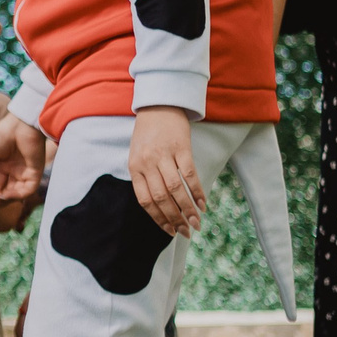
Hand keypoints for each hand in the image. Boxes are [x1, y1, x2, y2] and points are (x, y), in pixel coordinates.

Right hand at [0, 112, 46, 209]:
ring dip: (6, 200)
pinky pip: (27, 189)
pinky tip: (5, 194)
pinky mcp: (36, 172)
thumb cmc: (5, 132)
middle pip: (7, 192)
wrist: (19, 123)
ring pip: (17, 194)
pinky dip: (17, 195)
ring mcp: (26, 172)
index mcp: (5, 166)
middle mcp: (16, 171)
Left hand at [128, 105, 205, 236]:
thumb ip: (145, 178)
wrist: (159, 105)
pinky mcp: (181, 147)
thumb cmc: (148, 134)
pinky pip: (189, 174)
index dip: (158, 219)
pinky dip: (197, 191)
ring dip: (187, 209)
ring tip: (197, 222)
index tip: (170, 231)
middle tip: (188, 232)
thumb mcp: (138, 156)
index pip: (145, 201)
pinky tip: (203, 203)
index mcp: (134, 168)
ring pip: (175, 189)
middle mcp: (147, 163)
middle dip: (175, 219)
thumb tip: (160, 207)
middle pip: (161, 198)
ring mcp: (164, 155)